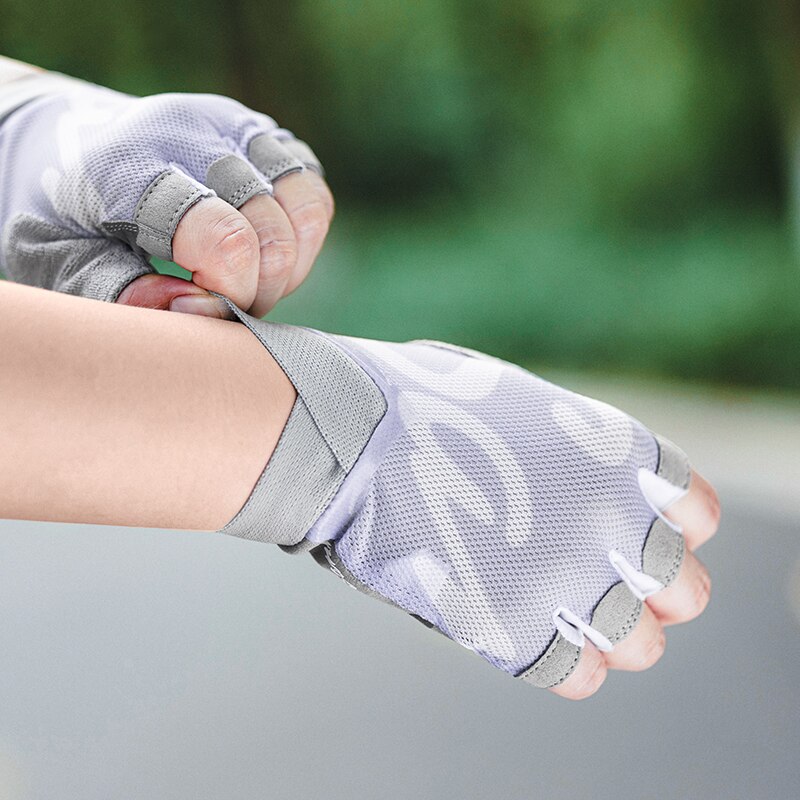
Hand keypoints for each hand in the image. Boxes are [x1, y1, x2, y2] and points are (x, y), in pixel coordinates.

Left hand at [0, 78, 332, 316]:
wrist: (76, 146)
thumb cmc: (68, 218)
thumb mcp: (62, 261)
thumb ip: (119, 291)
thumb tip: (193, 309)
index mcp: (131, 163)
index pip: (220, 237)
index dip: (230, 295)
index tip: (202, 310)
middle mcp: (192, 130)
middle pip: (270, 231)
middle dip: (259, 290)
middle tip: (223, 306)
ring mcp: (237, 126)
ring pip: (306, 210)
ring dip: (288, 266)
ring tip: (248, 281)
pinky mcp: (269, 135)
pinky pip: (315, 197)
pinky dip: (302, 241)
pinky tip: (264, 253)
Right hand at [210, 300, 721, 695]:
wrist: (348, 438)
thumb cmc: (418, 404)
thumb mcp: (514, 398)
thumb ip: (569, 443)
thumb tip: (576, 475)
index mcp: (616, 452)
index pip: (694, 511)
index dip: (670, 527)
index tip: (638, 534)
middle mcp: (612, 519)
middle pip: (683, 588)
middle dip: (652, 590)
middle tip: (607, 583)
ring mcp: (569, 580)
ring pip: (641, 644)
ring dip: (610, 633)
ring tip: (566, 613)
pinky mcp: (518, 631)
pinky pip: (579, 674)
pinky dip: (563, 662)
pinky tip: (531, 634)